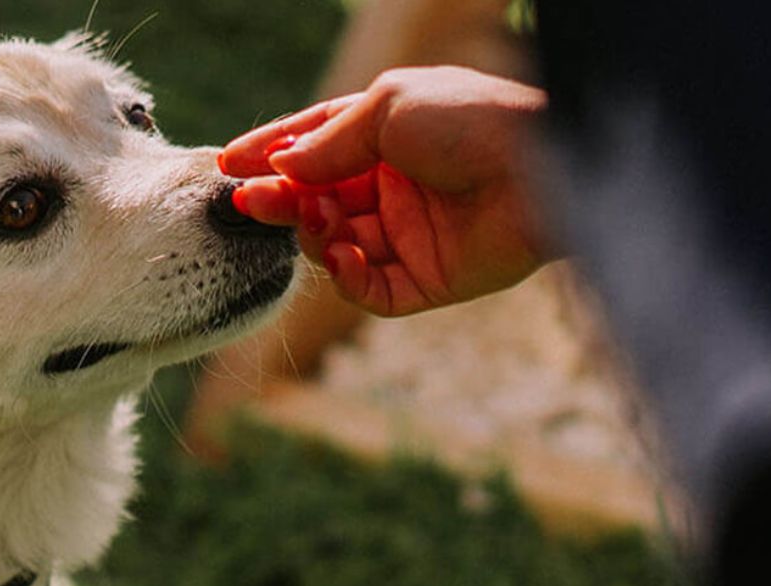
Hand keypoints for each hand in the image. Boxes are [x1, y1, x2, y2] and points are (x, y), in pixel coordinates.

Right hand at [219, 67, 548, 316]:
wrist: (542, 169)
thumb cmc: (470, 120)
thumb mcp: (387, 109)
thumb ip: (328, 142)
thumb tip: (279, 166)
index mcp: (387, 136)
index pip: (315, 148)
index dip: (271, 155)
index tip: (228, 165)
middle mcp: (395, 187)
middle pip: (319, 201)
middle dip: (281, 200)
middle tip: (248, 202)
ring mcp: (410, 236)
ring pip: (336, 246)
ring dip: (315, 235)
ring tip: (314, 217)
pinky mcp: (427, 281)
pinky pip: (369, 290)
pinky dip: (346, 277)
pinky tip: (342, 253)